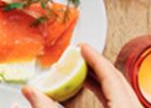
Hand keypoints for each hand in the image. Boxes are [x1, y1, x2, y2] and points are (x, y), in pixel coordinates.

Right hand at [22, 44, 141, 107]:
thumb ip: (47, 107)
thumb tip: (29, 91)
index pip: (110, 75)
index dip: (95, 58)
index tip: (83, 47)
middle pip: (119, 80)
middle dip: (98, 65)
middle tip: (81, 54)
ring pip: (121, 90)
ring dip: (101, 78)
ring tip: (82, 69)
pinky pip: (121, 99)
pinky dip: (106, 90)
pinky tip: (91, 88)